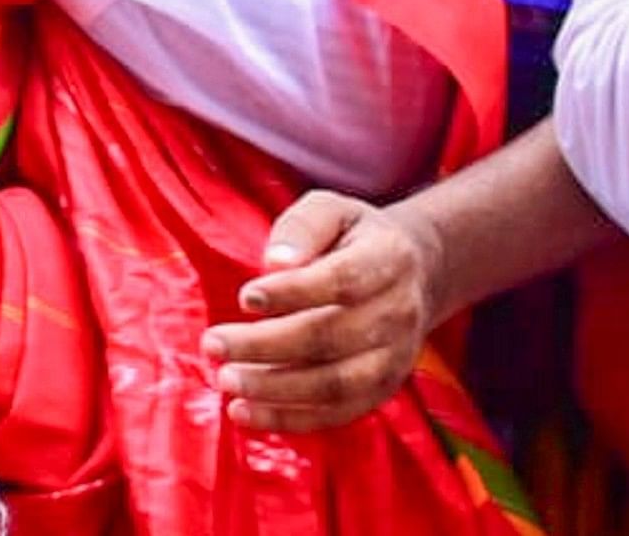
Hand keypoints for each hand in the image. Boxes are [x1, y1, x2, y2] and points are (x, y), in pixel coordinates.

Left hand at [205, 192, 440, 433]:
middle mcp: (399, 313)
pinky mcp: (381, 391)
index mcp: (389, 260)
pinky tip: (244, 412)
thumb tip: (274, 263)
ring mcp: (395, 358)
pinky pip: (335, 414)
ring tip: (226, 380)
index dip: (292, 292)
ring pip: (333, 384)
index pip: (341, 281)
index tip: (245, 297)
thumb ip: (302, 227)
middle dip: (266, 345)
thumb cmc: (354, 239)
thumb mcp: (333, 210)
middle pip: (330, 337)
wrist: (414, 274)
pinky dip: (288, 419)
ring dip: (274, 389)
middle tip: (214, 344)